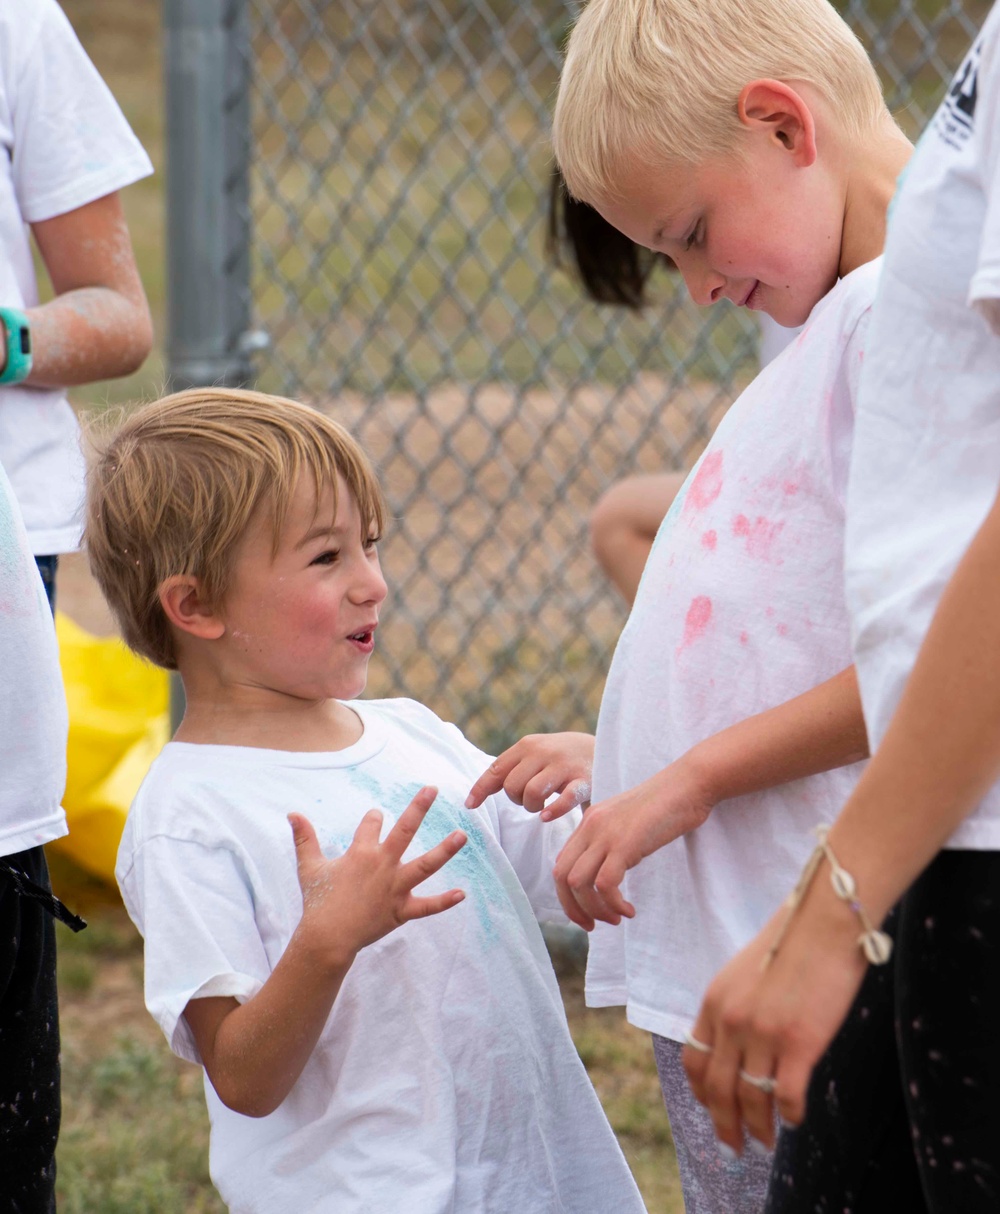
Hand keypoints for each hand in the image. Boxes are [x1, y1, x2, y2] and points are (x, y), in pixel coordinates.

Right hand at [289, 785, 466, 966]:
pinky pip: (427, 907)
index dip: (373, 818)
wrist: (327, 938)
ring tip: (462, 836)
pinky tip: (461, 894)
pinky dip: (444, 902)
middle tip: (432, 789)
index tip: (376, 816)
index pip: (372, 823)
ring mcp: (395, 888)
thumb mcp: (308, 867)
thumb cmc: (318, 901)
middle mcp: (382, 865)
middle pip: (404, 831)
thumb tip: (292, 813)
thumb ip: (304, 838)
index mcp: (361, 853)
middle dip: (418, 808)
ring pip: (425, 865)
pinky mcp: (401, 911)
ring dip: (444, 851)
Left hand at [465, 732, 594, 819]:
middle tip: (527, 801)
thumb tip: (472, 798)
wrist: (605, 748)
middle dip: (515, 799)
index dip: (480, 789)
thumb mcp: (534, 754)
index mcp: (528, 745)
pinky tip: (547, 816)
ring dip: (532, 807)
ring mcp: (564, 766)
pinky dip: (553, 811)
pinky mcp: (584, 781)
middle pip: (512, 786)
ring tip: (540, 806)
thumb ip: (509, 769)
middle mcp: (544, 752)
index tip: (470, 806)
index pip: (496, 769)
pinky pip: (564, 800)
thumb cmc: (559, 758)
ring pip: (532, 793)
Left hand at [552, 757, 712, 929]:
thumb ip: (612, 843)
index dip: (567, 895)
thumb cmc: (666, 806)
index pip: (562, 864)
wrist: (687, 785)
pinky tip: (629, 910)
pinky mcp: (625, 844)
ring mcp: (605, 834)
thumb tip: (608, 877)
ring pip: (579, 883)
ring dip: (595, 909)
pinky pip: (605, 884)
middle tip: (594, 926)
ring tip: (617, 918)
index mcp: (589, 822)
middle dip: (574, 908)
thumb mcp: (628, 823)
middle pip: (561, 876)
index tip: (587, 913)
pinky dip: (613, 904)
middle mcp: (590, 827)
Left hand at [683, 880, 869, 1153]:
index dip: (702, 1093)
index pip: (695, 1061)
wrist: (824, 919)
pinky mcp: (800, 1042)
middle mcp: (731, 1021)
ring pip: (751, 1098)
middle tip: (734, 1148)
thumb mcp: (745, 972)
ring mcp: (763, 1033)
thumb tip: (739, 1045)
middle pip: (718, 1089)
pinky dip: (790, 1115)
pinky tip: (795, 1120)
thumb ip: (735, 1007)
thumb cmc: (792, 940)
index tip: (713, 1111)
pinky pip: (788, 1095)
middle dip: (724, 1124)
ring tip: (766, 1142)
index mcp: (715, 1002)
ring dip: (758, 1128)